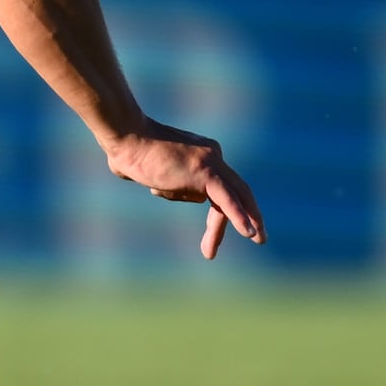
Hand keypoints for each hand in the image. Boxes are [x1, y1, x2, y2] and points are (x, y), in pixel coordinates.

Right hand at [103, 119, 264, 257]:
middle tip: (259, 239)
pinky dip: (239, 216)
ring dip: (235, 225)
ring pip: (234, 198)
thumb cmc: (128, 152)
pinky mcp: (206, 173)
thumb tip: (165, 188)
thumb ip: (165, 179)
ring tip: (230, 248)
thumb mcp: (152, 171)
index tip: (212, 238)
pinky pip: (228, 199)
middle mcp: (213, 156)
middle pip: (235, 192)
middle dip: (249, 216)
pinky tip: (249, 233)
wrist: (126, 137)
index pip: (221, 188)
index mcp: (204, 155)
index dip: (223, 213)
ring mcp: (212, 163)